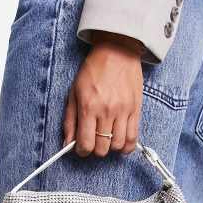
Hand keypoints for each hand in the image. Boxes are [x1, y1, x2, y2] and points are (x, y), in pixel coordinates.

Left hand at [63, 31, 143, 156]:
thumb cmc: (94, 69)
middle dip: (95, 150)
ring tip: (107, 140)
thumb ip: (70, 120)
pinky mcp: (136, 110)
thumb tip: (67, 143)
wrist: (118, 51)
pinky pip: (134, 137)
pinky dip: (127, 146)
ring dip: (111, 148)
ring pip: (118, 145)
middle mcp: (106, 111)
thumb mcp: (74, 92)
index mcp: (88, 107)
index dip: (81, 151)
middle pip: (102, 148)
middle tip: (93, 142)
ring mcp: (123, 111)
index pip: (85, 143)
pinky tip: (120, 143)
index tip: (81, 148)